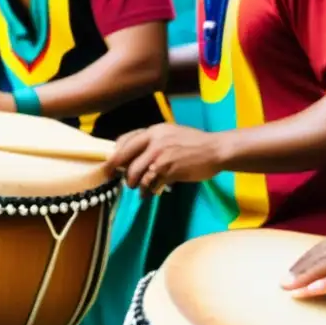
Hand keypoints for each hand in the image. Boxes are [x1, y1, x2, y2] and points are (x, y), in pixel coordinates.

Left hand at [105, 123, 224, 196]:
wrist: (215, 150)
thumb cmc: (194, 143)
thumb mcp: (171, 134)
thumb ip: (153, 141)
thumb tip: (134, 156)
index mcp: (154, 130)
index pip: (125, 141)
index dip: (114, 155)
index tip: (109, 166)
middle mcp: (155, 141)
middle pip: (125, 158)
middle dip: (120, 173)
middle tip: (125, 182)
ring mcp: (161, 155)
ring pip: (135, 173)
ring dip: (134, 184)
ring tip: (139, 189)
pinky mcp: (169, 170)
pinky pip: (150, 183)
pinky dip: (147, 191)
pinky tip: (150, 194)